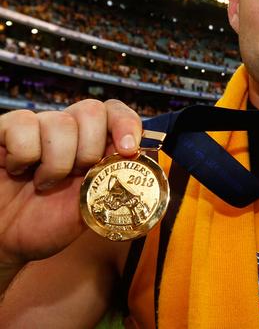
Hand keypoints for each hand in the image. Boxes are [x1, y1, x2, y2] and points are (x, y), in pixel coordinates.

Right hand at [0, 99, 140, 267]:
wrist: (3, 243)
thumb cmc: (45, 225)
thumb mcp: (90, 208)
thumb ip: (115, 183)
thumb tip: (149, 163)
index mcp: (93, 143)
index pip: (116, 112)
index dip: (126, 124)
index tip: (127, 151)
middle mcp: (68, 129)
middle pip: (92, 110)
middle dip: (90, 149)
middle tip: (77, 175)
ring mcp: (37, 127)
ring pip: (60, 122)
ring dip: (56, 162)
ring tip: (44, 183)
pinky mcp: (5, 130)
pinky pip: (24, 125)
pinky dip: (24, 155)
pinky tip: (19, 169)